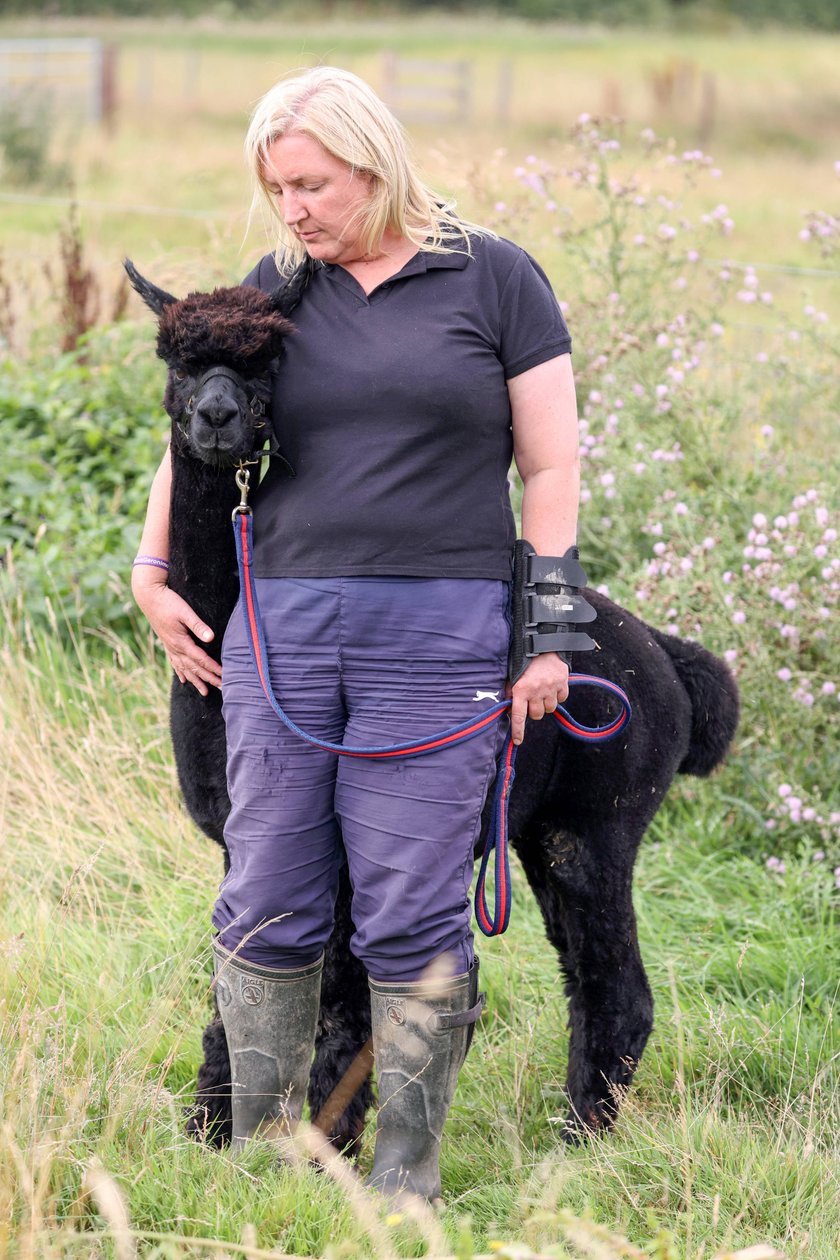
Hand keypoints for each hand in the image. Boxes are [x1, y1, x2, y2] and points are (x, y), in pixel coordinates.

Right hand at [132, 571, 221, 695]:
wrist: (148, 597)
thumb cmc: (168, 602)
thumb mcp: (185, 612)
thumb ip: (198, 626)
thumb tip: (211, 638)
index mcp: (181, 642)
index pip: (201, 659)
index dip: (213, 668)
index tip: (224, 676)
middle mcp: (175, 648)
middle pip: (194, 668)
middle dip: (208, 679)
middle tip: (222, 688)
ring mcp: (170, 647)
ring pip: (184, 669)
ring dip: (196, 680)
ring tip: (205, 692)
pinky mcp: (167, 643)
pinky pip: (175, 663)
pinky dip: (180, 672)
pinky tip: (183, 679)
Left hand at [508, 654, 569, 745]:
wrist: (543, 644)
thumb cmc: (525, 661)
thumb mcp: (512, 675)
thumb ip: (510, 692)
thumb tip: (508, 711)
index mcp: (521, 689)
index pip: (519, 716)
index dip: (518, 730)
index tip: (517, 741)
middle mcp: (536, 690)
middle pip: (536, 715)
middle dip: (533, 710)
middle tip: (532, 699)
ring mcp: (551, 688)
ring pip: (549, 709)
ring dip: (545, 704)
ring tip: (542, 691)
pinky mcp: (563, 683)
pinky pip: (562, 699)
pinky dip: (557, 696)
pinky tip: (552, 686)